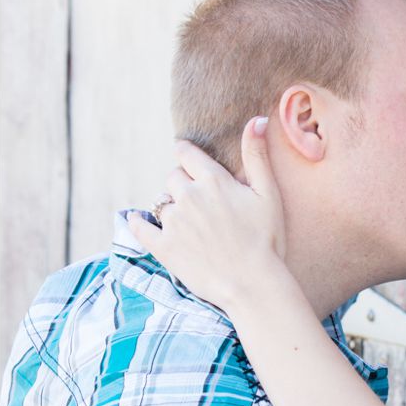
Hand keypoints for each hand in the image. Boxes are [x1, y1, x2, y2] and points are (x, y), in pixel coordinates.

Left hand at [128, 118, 286, 312]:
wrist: (252, 285)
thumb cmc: (267, 241)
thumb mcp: (268, 195)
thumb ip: (257, 156)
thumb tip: (255, 120)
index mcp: (213, 180)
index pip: (186, 152)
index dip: (188, 157)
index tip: (191, 164)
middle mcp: (189, 196)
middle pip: (173, 176)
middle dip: (183, 185)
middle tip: (199, 203)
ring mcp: (174, 222)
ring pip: (161, 202)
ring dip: (171, 207)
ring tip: (188, 224)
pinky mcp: (163, 246)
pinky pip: (140, 226)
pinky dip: (137, 222)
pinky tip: (138, 221)